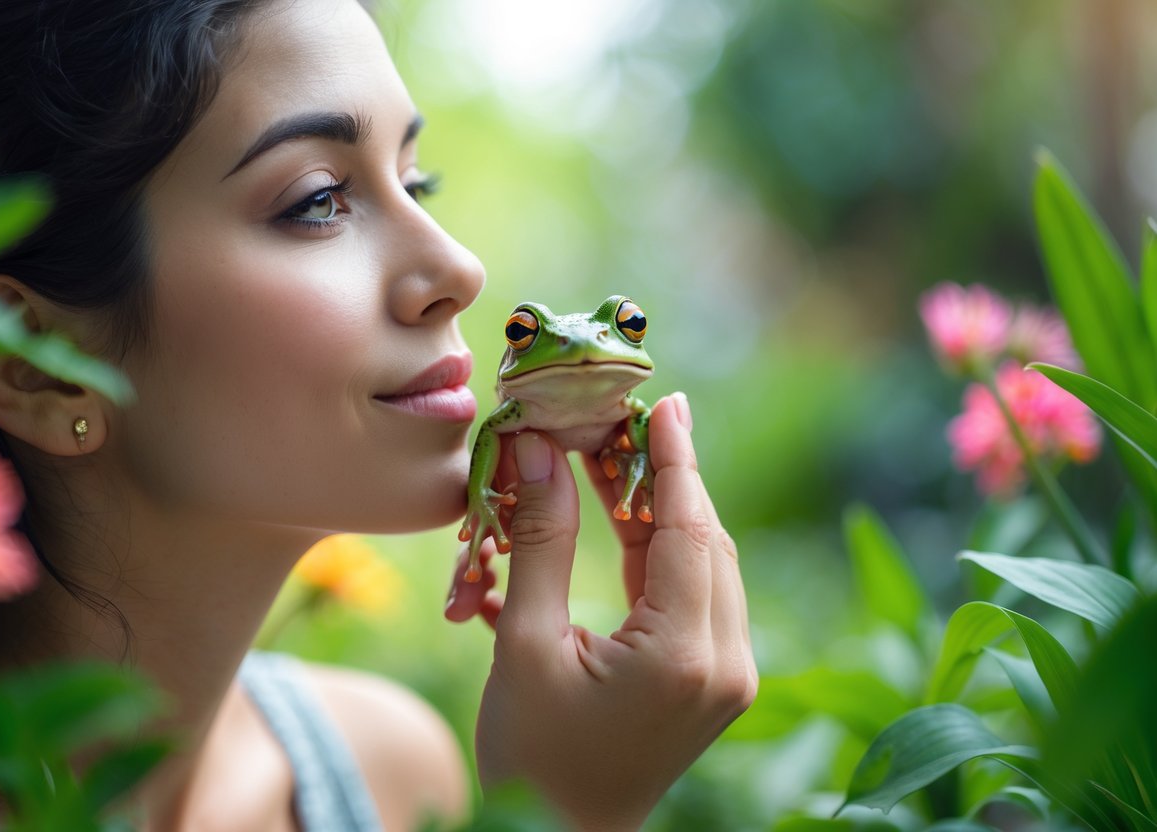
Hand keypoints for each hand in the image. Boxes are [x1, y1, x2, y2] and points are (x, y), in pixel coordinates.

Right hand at [444, 394, 756, 829]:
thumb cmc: (531, 759)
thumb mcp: (525, 647)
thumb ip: (541, 542)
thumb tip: (537, 452)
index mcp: (684, 655)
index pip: (688, 529)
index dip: (674, 459)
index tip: (664, 401)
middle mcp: (725, 664)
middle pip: (706, 541)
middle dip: (666, 477)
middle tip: (623, 423)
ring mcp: (728, 677)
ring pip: (706, 564)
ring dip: (665, 510)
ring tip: (616, 458)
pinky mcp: (716, 682)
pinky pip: (697, 596)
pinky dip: (664, 552)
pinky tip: (628, 514)